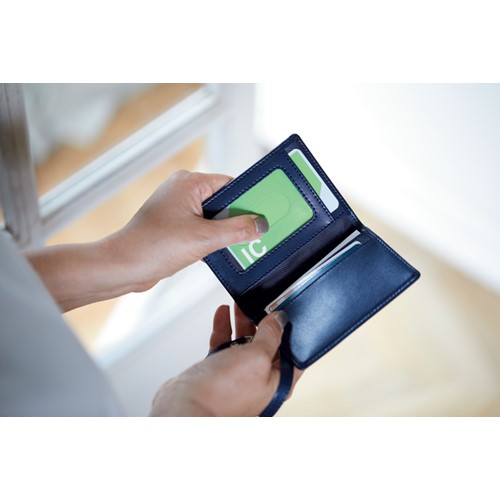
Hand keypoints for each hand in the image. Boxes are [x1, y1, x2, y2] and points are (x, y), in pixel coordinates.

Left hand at [111, 170, 268, 287]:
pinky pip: (202, 228)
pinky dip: (212, 239)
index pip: (231, 185)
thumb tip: (259, 224)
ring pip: (214, 217)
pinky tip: (220, 252)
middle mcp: (183, 191)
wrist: (124, 266)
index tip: (264, 213)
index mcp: (190, 183)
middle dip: (238, 219)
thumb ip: (237, 230)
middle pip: (224, 201)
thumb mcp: (204, 238)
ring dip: (225, 232)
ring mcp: (178, 208)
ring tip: (238, 246)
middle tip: (255, 233)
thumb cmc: (152, 246)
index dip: (249, 199)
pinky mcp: (175, 225)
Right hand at [150, 305, 302, 415]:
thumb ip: (271, 336)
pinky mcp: (217, 370)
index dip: (290, 331)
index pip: (292, 352)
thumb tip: (280, 320)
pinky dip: (224, 328)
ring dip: (242, 321)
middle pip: (267, 344)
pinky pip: (225, 344)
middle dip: (263, 321)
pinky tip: (222, 313)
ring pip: (244, 342)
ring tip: (239, 303)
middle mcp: (259, 380)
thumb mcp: (257, 357)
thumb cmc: (223, 393)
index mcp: (278, 382)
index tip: (285, 310)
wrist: (186, 407)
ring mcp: (237, 375)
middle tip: (260, 302)